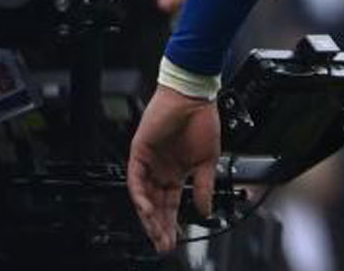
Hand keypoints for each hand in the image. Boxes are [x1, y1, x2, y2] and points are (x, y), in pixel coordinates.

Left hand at [127, 84, 219, 251]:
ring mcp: (148, 163)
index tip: (175, 240)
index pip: (171, 204)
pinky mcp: (139, 153)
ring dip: (149, 216)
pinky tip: (147, 208)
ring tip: (156, 232)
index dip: (172, 223)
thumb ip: (204, 186)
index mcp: (177, 173)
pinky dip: (140, 195)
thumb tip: (205, 210)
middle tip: (163, 245)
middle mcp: (160, 171)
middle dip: (159, 227)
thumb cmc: (202, 121)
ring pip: (144, 197)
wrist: (193, 97)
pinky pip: (135, 180)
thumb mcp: (209, 160)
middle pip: (157, 205)